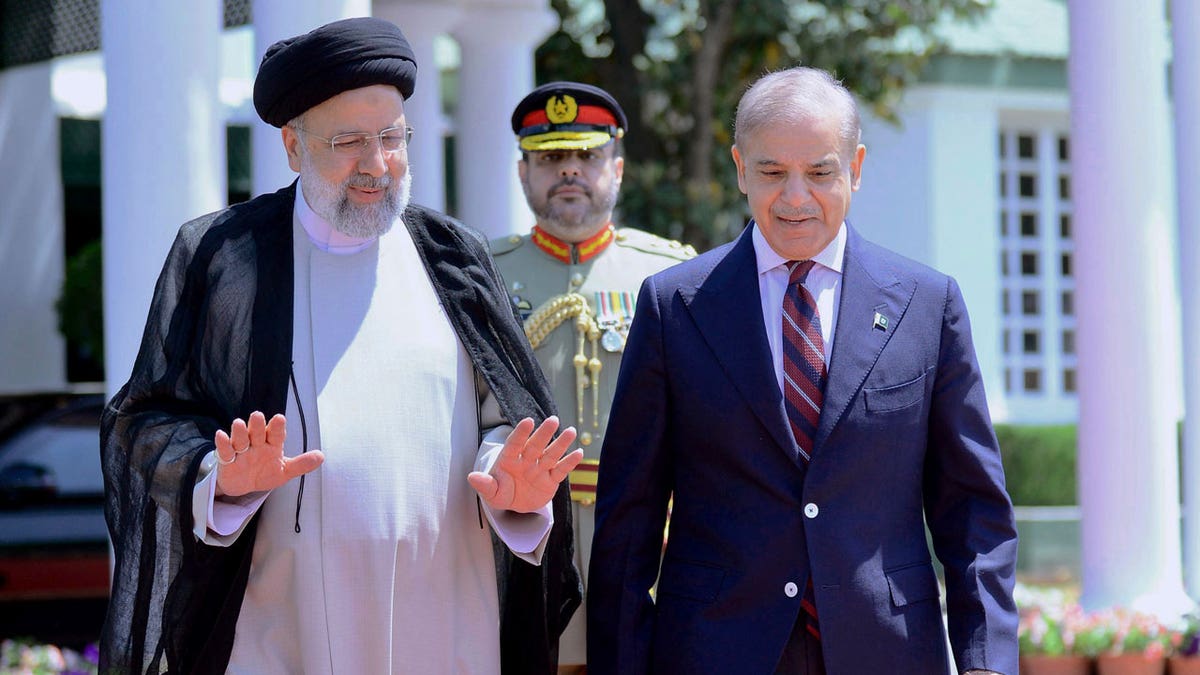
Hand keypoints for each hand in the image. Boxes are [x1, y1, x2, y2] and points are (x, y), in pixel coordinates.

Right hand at [214, 411, 323, 496]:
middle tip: (257, 415)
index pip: (276, 434)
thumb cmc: (265, 473)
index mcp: (272, 444)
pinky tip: (221, 435)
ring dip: (239, 432)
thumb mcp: (285, 471)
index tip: (279, 418)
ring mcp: (241, 450)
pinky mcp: (227, 460)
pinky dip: (222, 444)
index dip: (277, 427)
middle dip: (257, 424)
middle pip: (256, 432)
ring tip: (239, 424)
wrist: (244, 486)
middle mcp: (256, 443)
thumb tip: (321, 456)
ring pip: (240, 438)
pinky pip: (224, 450)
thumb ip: (301, 464)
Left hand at [467, 416, 582, 512]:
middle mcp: (526, 460)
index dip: (521, 433)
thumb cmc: (501, 493)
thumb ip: (484, 484)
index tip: (528, 421)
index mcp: (509, 459)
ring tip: (571, 431)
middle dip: (544, 433)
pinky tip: (578, 452)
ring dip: (561, 443)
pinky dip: (569, 462)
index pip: (515, 443)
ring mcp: (540, 468)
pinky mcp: (551, 479)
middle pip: (535, 445)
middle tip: (553, 420)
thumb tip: (471, 476)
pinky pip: (561, 470)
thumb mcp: (491, 492)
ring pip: (551, 454)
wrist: (515, 505)